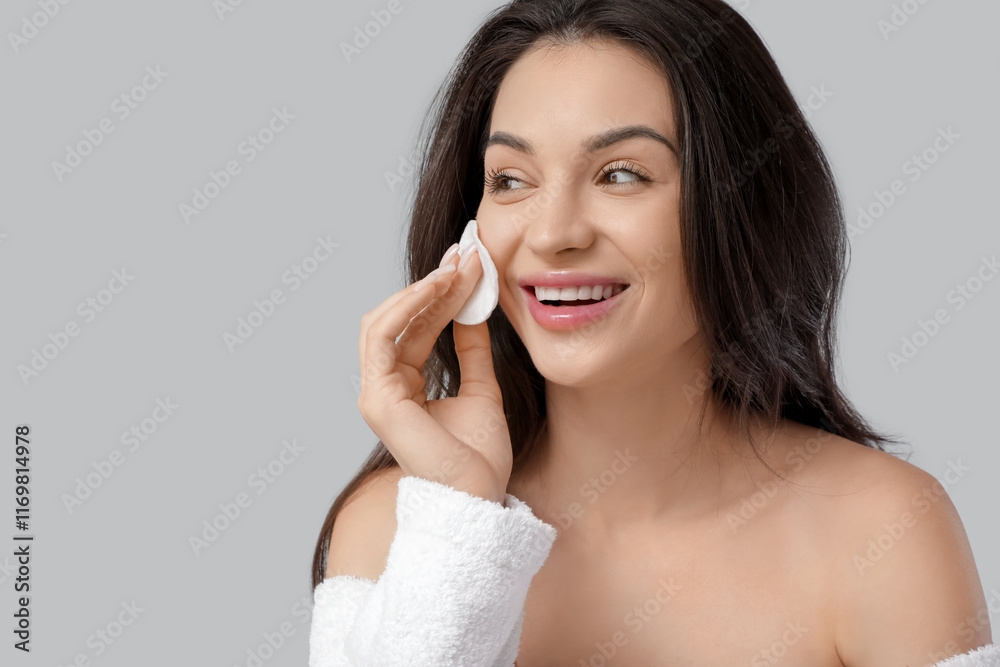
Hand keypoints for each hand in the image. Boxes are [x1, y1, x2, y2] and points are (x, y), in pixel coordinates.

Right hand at [357, 244, 510, 504]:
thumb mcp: (481, 387)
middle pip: (398, 319)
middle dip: (432, 283)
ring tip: (455, 268)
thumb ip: (473, 349)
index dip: (441, 293)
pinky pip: (382, 339)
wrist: (480, 494)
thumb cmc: (479, 456)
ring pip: (384, 321)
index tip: (469, 262)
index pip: (416, 327)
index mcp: (405, 386)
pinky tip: (438, 288)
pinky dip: (407, 307)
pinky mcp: (377, 398)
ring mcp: (376, 393)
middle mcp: (385, 387)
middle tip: (464, 254)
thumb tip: (473, 308)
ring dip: (421, 290)